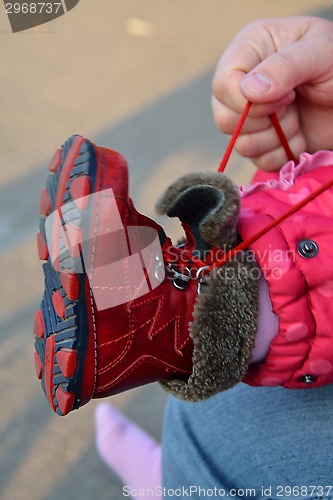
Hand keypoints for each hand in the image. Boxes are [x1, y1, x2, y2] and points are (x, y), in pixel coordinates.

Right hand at [212, 16, 332, 169]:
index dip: (247, 100)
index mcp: (249, 52)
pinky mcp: (262, 143)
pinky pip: (259, 161)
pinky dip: (283, 153)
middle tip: (293, 104)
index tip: (286, 96)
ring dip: (277, 137)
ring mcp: (249, 117)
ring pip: (240, 144)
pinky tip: (298, 135)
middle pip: (224, 119)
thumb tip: (249, 91)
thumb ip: (284, 66)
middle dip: (264, 121)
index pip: (223, 84)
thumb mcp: (319, 52)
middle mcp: (241, 85)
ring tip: (298, 118)